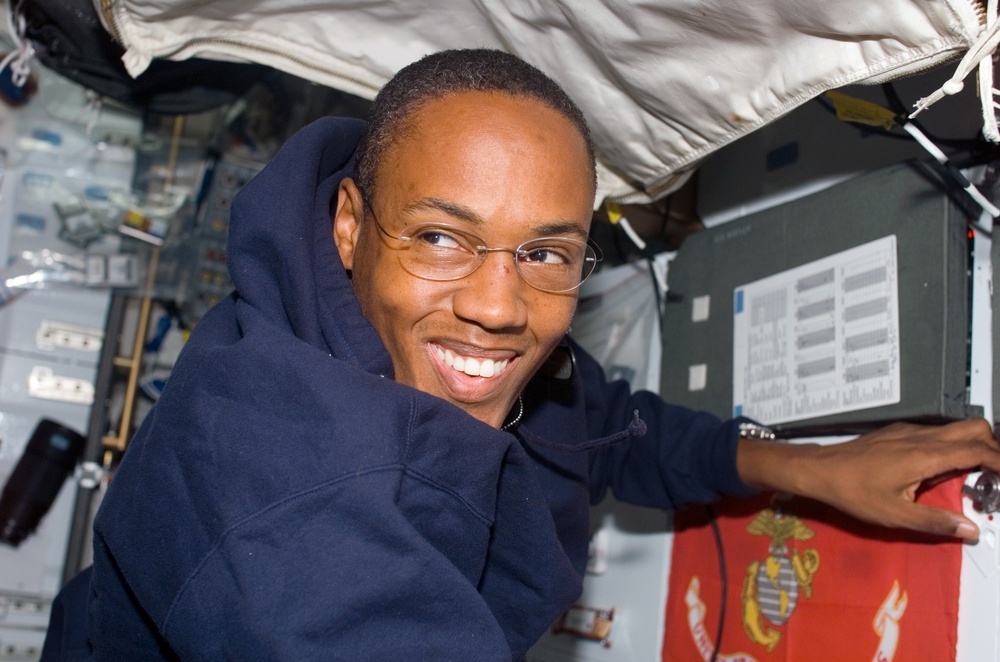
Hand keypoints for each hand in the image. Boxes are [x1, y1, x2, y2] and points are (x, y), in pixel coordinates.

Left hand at [737, 418, 999, 540]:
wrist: (818, 469)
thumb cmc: (853, 492)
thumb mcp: (895, 515)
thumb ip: (935, 522)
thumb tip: (972, 530)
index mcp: (925, 454)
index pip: (978, 450)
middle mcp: (921, 436)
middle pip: (973, 428)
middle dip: (994, 447)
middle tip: (997, 475)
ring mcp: (908, 431)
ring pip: (955, 429)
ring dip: (973, 446)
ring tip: (977, 476)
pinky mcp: (897, 433)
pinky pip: (936, 433)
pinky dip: (952, 446)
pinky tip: (944, 470)